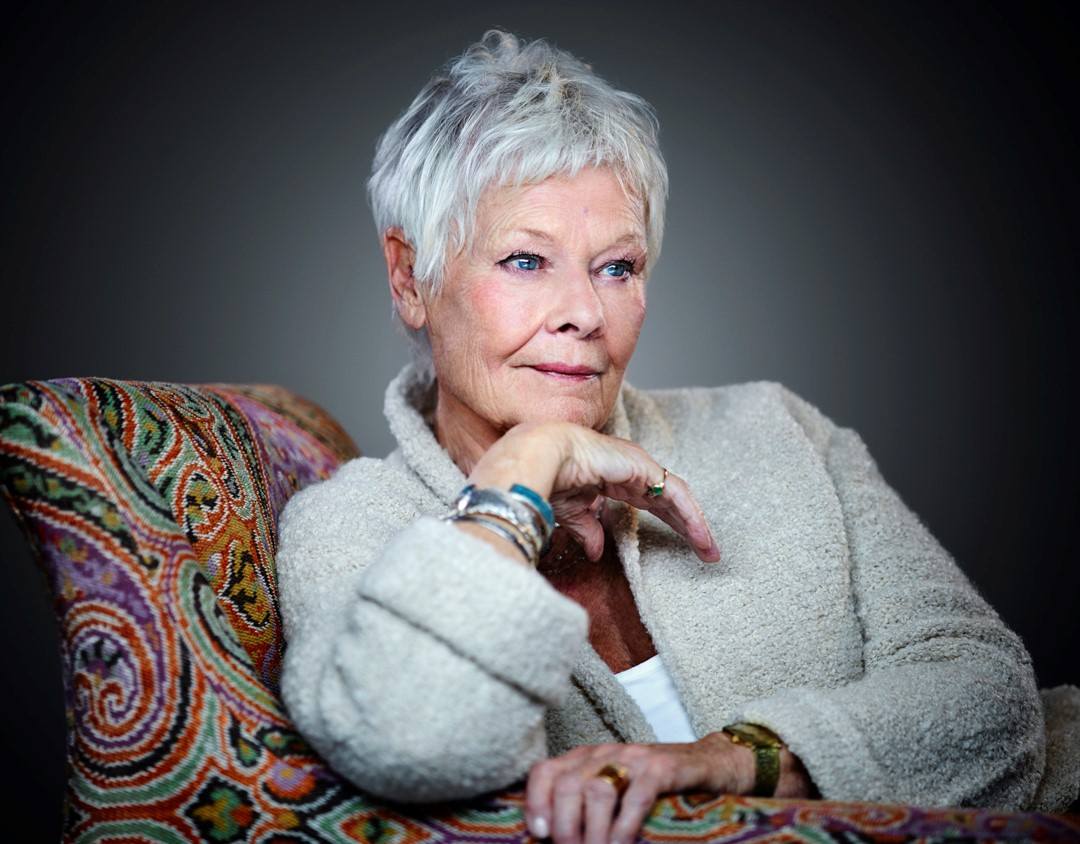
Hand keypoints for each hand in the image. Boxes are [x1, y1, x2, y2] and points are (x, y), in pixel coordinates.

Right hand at [467, 422, 719, 563]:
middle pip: (669, 501)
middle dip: (688, 526)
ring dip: (695, 525)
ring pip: (677, 497)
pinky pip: (676, 494)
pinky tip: (700, 535)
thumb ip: (588, 530)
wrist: (540, 459)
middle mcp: (630, 470)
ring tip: (710, 550)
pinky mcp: (644, 468)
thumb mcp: (572, 514)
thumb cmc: (548, 478)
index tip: (682, 546)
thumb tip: (596, 552)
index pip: (649, 502)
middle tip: (708, 551)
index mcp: (613, 477)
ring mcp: (639, 466)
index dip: (667, 522)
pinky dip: (690, 515)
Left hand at [523, 733, 745, 843]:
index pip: (545, 771)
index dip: (536, 803)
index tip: (539, 835)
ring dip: (591, 831)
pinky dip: (624, 826)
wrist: (708, 764)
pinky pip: (636, 796)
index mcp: (585, 758)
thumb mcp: (613, 789)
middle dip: (564, 827)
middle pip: (567, 785)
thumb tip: (554, 838)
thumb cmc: (654, 785)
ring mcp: (634, 759)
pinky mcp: (663, 768)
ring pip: (595, 790)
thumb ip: (584, 805)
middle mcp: (605, 753)